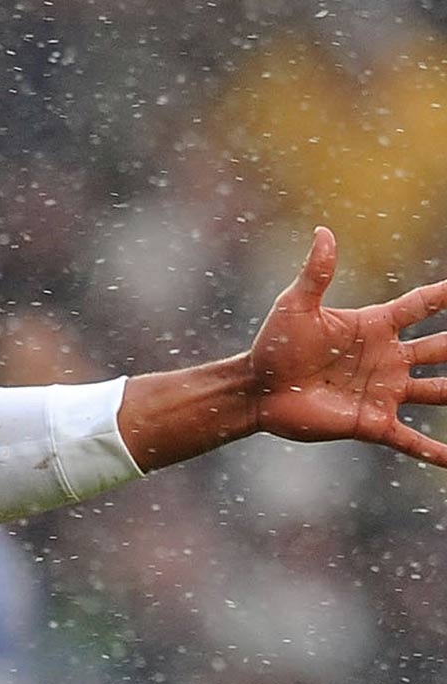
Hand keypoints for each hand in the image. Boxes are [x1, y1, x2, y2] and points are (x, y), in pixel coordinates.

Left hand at [248, 226, 446, 466]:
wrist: (256, 391)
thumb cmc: (273, 345)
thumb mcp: (296, 306)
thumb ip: (316, 273)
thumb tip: (324, 232)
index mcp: (376, 326)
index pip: (424, 304)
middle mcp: (389, 358)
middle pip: (444, 348)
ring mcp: (385, 391)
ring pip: (439, 391)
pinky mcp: (372, 423)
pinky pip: (411, 440)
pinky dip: (436, 451)